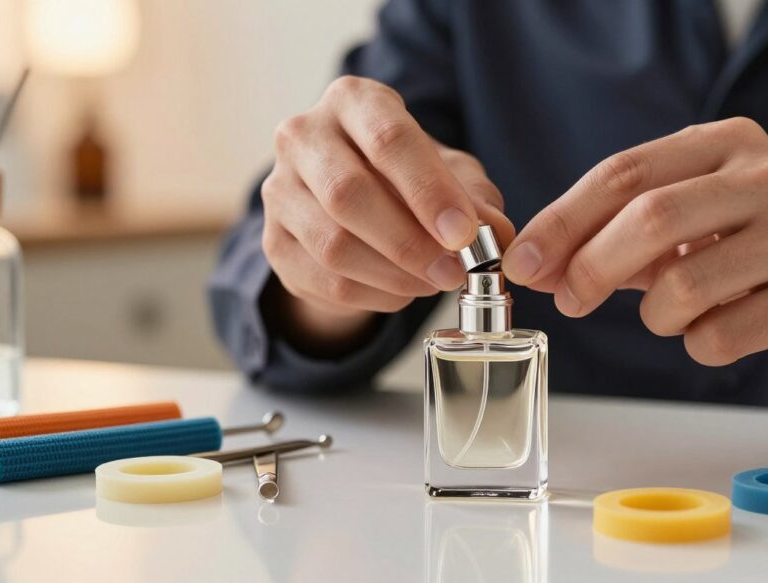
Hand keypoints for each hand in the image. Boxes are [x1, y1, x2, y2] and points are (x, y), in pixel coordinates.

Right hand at [261, 76, 513, 348]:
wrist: (356, 204)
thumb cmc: (410, 178)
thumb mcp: (452, 176)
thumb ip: (476, 199)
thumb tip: (494, 233)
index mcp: (353, 101)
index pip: (387, 139)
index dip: (428, 190)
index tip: (463, 234)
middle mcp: (303, 136)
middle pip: (348, 193)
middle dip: (410, 242)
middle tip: (453, 272)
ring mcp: (280, 190)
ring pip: (333, 245)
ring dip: (394, 276)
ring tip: (434, 283)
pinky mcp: (273, 242)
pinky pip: (325, 281)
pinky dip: (374, 295)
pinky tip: (404, 291)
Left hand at [504, 117, 767, 400]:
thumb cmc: (756, 252)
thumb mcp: (690, 225)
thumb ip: (616, 237)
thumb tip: (537, 267)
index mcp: (729, 143)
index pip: (625, 172)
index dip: (564, 220)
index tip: (524, 259)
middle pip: (650, 217)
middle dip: (591, 266)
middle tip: (568, 301)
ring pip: (683, 286)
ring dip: (656, 316)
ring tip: (674, 315)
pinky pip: (719, 336)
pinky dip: (698, 344)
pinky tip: (720, 329)